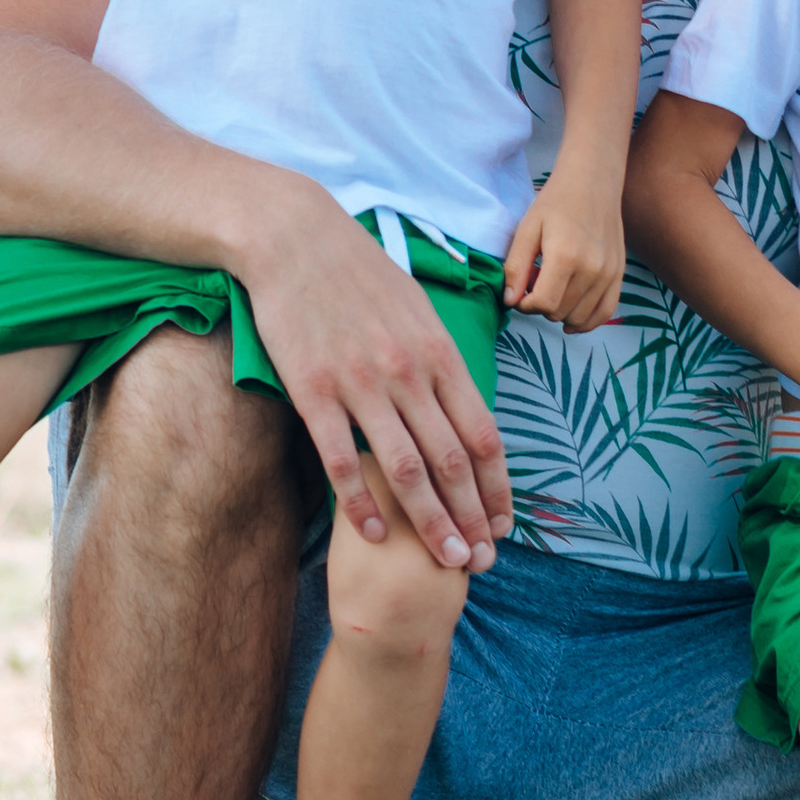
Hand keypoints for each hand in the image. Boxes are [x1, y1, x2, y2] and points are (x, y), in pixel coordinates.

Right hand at [239, 192, 514, 572]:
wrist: (293, 237)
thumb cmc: (357, 272)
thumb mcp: (417, 307)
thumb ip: (441, 359)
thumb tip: (464, 403)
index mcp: (440, 352)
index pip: (482, 434)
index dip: (498, 486)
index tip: (506, 525)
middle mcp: (409, 373)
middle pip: (452, 461)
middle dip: (473, 518)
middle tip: (483, 562)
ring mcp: (361, 384)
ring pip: (407, 470)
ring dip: (430, 523)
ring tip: (445, 562)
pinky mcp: (313, 392)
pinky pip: (342, 461)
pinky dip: (362, 503)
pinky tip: (375, 535)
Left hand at [504, 176, 624, 330]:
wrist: (593, 182)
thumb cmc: (556, 202)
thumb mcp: (527, 228)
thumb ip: (516, 266)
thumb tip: (510, 301)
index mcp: (566, 256)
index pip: (543, 303)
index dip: (524, 304)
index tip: (519, 292)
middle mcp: (592, 269)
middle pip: (560, 312)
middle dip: (540, 306)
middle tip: (534, 285)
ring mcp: (609, 273)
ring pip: (580, 317)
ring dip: (560, 313)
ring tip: (552, 291)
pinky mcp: (619, 274)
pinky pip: (606, 312)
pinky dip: (588, 321)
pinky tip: (571, 319)